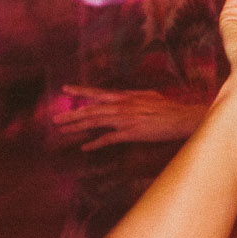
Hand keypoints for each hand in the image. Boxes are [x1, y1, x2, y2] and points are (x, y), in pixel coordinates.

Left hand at [52, 87, 209, 150]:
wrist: (181, 118)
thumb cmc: (169, 108)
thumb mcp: (149, 96)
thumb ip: (134, 96)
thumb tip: (124, 95)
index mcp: (125, 96)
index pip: (98, 93)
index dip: (81, 91)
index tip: (65, 89)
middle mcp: (121, 106)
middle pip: (91, 110)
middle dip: (71, 114)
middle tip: (55, 119)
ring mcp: (125, 119)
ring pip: (95, 122)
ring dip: (77, 127)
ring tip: (62, 130)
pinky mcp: (131, 133)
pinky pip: (108, 139)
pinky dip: (95, 144)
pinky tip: (84, 148)